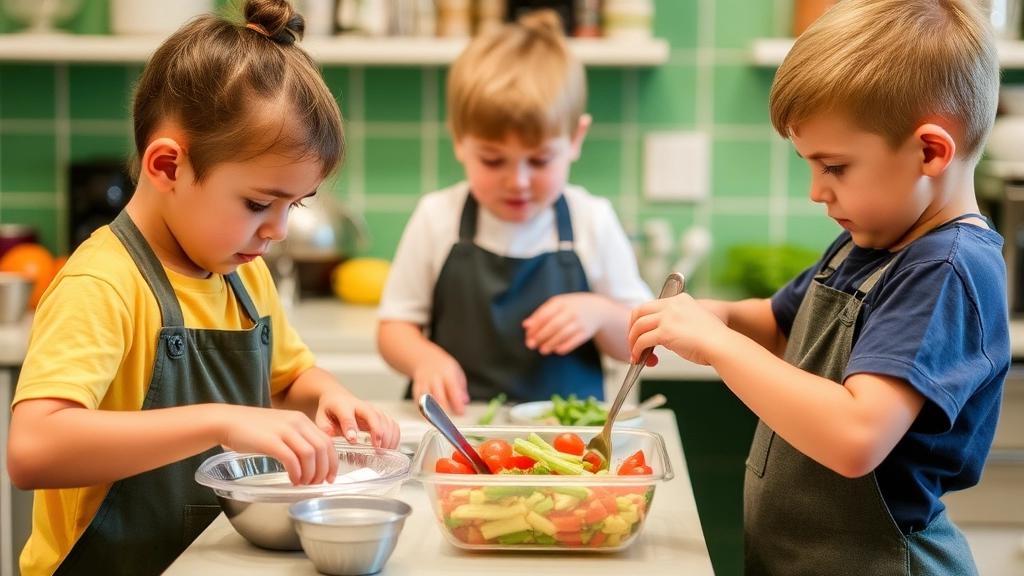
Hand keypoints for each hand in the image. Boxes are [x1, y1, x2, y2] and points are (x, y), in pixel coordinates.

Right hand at [219, 405, 339, 486]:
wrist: (227, 421)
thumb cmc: (252, 429)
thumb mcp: (281, 428)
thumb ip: (296, 439)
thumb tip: (311, 461)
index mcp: (301, 420)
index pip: (327, 441)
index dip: (332, 461)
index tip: (330, 477)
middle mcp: (297, 422)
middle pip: (322, 449)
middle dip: (324, 470)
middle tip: (317, 484)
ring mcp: (284, 431)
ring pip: (310, 455)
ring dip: (310, 474)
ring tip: (304, 483)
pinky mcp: (271, 441)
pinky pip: (292, 460)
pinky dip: (296, 474)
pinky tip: (293, 481)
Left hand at [315, 388, 400, 449]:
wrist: (337, 397)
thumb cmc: (330, 410)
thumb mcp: (321, 418)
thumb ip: (326, 430)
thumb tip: (333, 443)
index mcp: (342, 406)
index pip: (347, 415)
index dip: (351, 427)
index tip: (352, 439)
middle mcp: (360, 405)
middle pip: (373, 415)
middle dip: (378, 432)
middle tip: (377, 448)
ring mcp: (373, 409)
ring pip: (385, 420)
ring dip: (388, 437)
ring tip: (383, 452)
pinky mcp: (381, 415)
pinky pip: (392, 424)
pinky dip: (395, 436)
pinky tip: (390, 448)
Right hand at [412, 353, 468, 414]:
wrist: (425, 359)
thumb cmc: (443, 367)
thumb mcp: (456, 373)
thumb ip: (461, 388)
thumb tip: (464, 401)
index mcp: (447, 373)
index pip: (453, 389)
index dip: (457, 402)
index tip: (461, 413)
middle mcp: (434, 378)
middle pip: (438, 395)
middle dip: (444, 409)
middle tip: (450, 420)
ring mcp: (424, 382)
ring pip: (426, 399)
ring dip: (432, 411)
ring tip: (437, 422)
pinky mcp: (416, 387)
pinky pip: (417, 400)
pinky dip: (422, 409)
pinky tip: (427, 417)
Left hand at [522, 292, 601, 354]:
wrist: (597, 309)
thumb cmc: (570, 307)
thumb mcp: (556, 305)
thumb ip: (540, 314)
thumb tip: (525, 325)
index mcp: (561, 302)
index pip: (545, 315)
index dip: (535, 327)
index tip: (528, 336)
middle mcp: (571, 311)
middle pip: (554, 325)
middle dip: (541, 336)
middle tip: (531, 345)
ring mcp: (580, 322)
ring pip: (564, 334)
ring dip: (551, 343)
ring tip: (542, 350)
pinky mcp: (586, 332)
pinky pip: (574, 341)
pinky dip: (565, 347)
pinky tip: (556, 350)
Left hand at [627, 293, 728, 366]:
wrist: (722, 346)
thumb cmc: (714, 340)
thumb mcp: (693, 322)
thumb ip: (677, 323)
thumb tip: (660, 336)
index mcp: (680, 299)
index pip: (652, 305)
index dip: (642, 319)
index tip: (640, 331)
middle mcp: (672, 304)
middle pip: (639, 311)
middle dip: (632, 328)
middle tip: (632, 342)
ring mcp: (668, 317)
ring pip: (638, 326)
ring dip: (633, 341)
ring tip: (635, 354)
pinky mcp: (665, 332)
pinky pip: (642, 340)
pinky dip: (637, 350)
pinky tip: (639, 358)